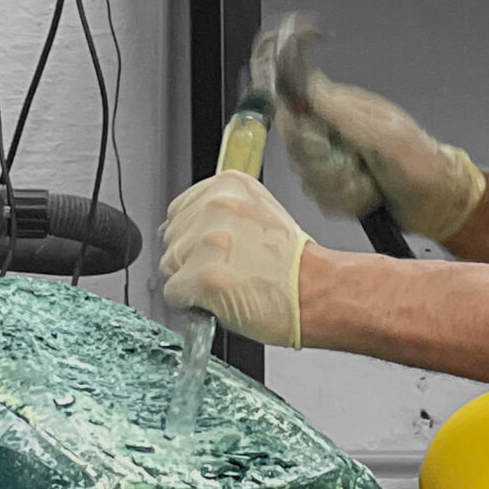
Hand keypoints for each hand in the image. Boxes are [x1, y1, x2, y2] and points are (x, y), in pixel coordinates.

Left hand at [160, 171, 310, 348]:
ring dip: (191, 281)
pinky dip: (191, 303)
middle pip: (171, 238)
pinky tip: (219, 300)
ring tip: (229, 284)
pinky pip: (174, 293)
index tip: (215, 249)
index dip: (193, 236)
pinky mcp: (202, 277)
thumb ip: (219, 213)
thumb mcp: (258, 212)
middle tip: (228, 270)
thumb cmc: (292, 262)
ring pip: (169, 266)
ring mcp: (207, 241)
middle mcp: (215, 206)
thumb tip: (185, 228)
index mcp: (227, 185)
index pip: (179, 210)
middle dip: (191, 258)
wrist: (318, 291)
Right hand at [270, 64, 486, 244]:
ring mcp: (332, 161)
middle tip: (357, 167)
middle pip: (296, 146)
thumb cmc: (419, 163)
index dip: (296, 122)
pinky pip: (319, 198)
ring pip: (307, 176)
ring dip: (340, 187)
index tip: (320, 141)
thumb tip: (304, 85)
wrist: (438, 203)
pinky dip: (345, 202)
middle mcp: (332, 131)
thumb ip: (342, 114)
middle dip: (325, 165)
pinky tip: (366, 198)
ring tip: (369, 185)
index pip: (295, 103)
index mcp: (342, 107)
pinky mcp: (334, 188)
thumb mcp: (383, 136)